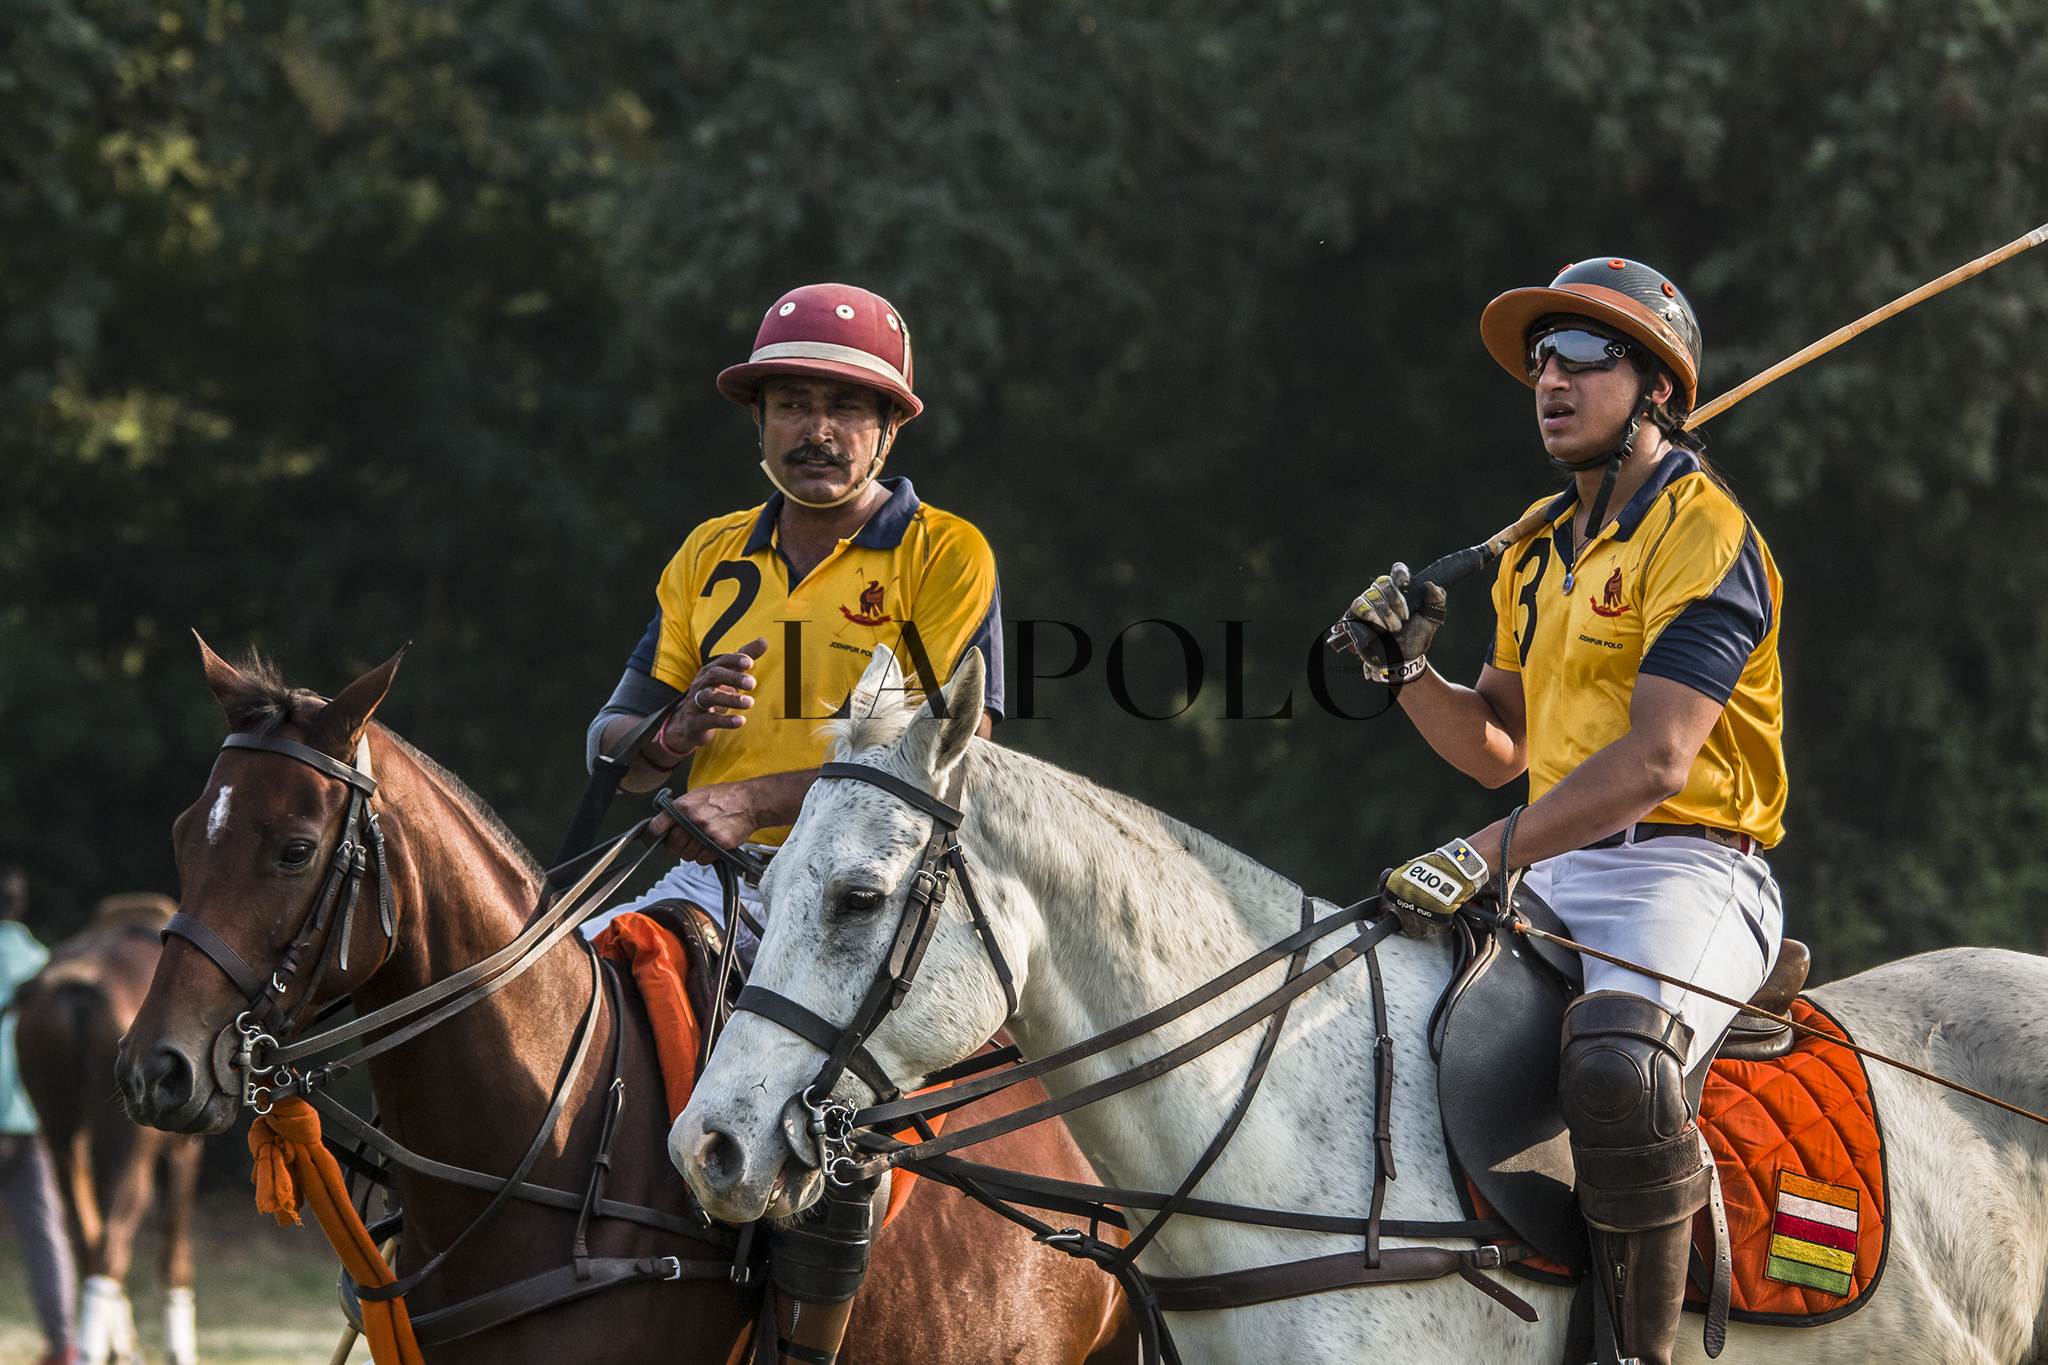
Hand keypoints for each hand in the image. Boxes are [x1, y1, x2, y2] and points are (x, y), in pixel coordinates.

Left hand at [649, 782, 759, 863]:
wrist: (750, 802)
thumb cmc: (723, 797)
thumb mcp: (696, 795)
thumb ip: (679, 810)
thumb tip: (663, 825)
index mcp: (683, 806)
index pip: (656, 827)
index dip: (650, 837)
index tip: (649, 841)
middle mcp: (692, 820)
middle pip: (671, 846)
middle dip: (675, 847)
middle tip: (685, 841)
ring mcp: (706, 833)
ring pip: (687, 856)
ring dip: (692, 852)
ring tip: (702, 840)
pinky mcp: (719, 844)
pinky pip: (702, 860)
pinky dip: (705, 857)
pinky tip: (711, 846)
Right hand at [657, 638, 768, 758]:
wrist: (690, 725)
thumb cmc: (713, 694)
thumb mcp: (728, 675)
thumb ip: (744, 658)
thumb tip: (764, 640)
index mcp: (709, 671)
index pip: (721, 661)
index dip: (734, 660)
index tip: (750, 663)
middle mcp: (700, 684)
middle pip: (714, 675)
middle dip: (732, 677)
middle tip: (752, 684)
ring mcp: (696, 703)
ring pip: (709, 696)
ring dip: (730, 699)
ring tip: (750, 703)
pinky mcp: (696, 722)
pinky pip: (710, 720)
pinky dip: (725, 720)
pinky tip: (741, 721)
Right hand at [1346, 564, 1445, 684]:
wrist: (1400, 661)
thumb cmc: (1415, 639)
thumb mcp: (1431, 620)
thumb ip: (1437, 600)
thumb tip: (1429, 585)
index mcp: (1400, 591)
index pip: (1397, 571)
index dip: (1400, 574)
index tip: (1405, 585)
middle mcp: (1381, 594)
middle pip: (1381, 583)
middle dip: (1394, 601)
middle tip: (1403, 620)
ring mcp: (1366, 606)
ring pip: (1368, 597)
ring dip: (1382, 614)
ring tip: (1390, 631)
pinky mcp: (1354, 618)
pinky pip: (1355, 609)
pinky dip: (1368, 619)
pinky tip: (1376, 631)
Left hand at [1383, 837, 1488, 937]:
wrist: (1457, 865)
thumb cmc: (1434, 865)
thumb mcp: (1407, 870)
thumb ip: (1393, 881)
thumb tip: (1380, 889)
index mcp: (1393, 890)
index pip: (1383, 914)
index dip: (1391, 916)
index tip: (1396, 917)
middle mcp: (1404, 903)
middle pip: (1406, 928)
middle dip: (1413, 924)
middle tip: (1422, 915)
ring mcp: (1420, 913)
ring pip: (1423, 930)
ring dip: (1429, 924)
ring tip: (1436, 912)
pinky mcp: (1439, 919)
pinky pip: (1440, 930)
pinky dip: (1445, 924)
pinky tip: (1447, 913)